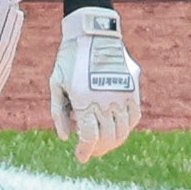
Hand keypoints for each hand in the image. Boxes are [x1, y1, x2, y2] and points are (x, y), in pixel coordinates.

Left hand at [48, 7, 138, 161]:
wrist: (94, 32)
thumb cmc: (69, 58)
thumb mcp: (56, 83)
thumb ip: (59, 112)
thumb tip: (66, 138)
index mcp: (84, 101)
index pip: (90, 138)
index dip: (86, 151)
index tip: (81, 157)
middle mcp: (106, 100)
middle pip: (107, 138)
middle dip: (99, 149)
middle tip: (92, 151)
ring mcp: (122, 94)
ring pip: (124, 130)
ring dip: (114, 141)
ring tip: (104, 143)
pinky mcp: (133, 88)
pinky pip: (134, 116)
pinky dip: (127, 126)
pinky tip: (118, 128)